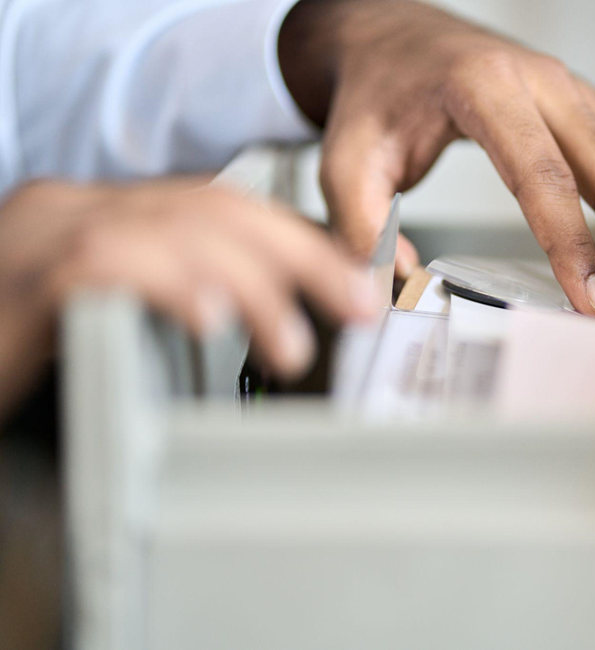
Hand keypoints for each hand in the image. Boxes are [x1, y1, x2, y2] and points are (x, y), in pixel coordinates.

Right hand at [0, 180, 376, 418]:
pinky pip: (105, 264)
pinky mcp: (24, 276)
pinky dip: (167, 286)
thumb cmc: (28, 349)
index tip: (357, 284)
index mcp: (110, 215)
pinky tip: (209, 319)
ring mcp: (46, 233)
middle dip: (299, 259)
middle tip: (355, 308)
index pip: (223, 208)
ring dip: (250, 286)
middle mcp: (79, 208)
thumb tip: (271, 312)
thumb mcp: (118, 313)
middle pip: (211, 210)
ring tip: (291, 344)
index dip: (300, 243)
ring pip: (171, 230)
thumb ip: (182, 294)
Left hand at [279, 0, 594, 330]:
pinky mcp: (585, 109)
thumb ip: (361, 227)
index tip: (593, 302)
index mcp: (484, 90)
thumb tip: (398, 289)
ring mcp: (572, 93)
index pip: (541, 175)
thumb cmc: (376, 93)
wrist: (391, 35)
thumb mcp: (346, 158)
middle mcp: (542, 84)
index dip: (572, 243)